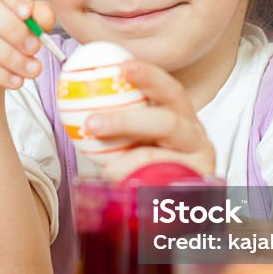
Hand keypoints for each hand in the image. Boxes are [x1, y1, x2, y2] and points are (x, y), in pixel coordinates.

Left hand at [85, 60, 216, 179]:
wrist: (170, 207)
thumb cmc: (146, 164)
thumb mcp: (131, 138)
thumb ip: (114, 119)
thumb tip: (73, 97)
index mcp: (180, 116)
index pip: (169, 91)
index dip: (149, 76)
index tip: (123, 66)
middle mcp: (194, 136)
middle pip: (168, 122)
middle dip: (128, 120)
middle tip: (93, 123)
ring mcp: (199, 164)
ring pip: (162, 158)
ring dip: (128, 161)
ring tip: (106, 169)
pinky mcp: (194, 190)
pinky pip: (160, 187)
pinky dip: (137, 186)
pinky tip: (122, 187)